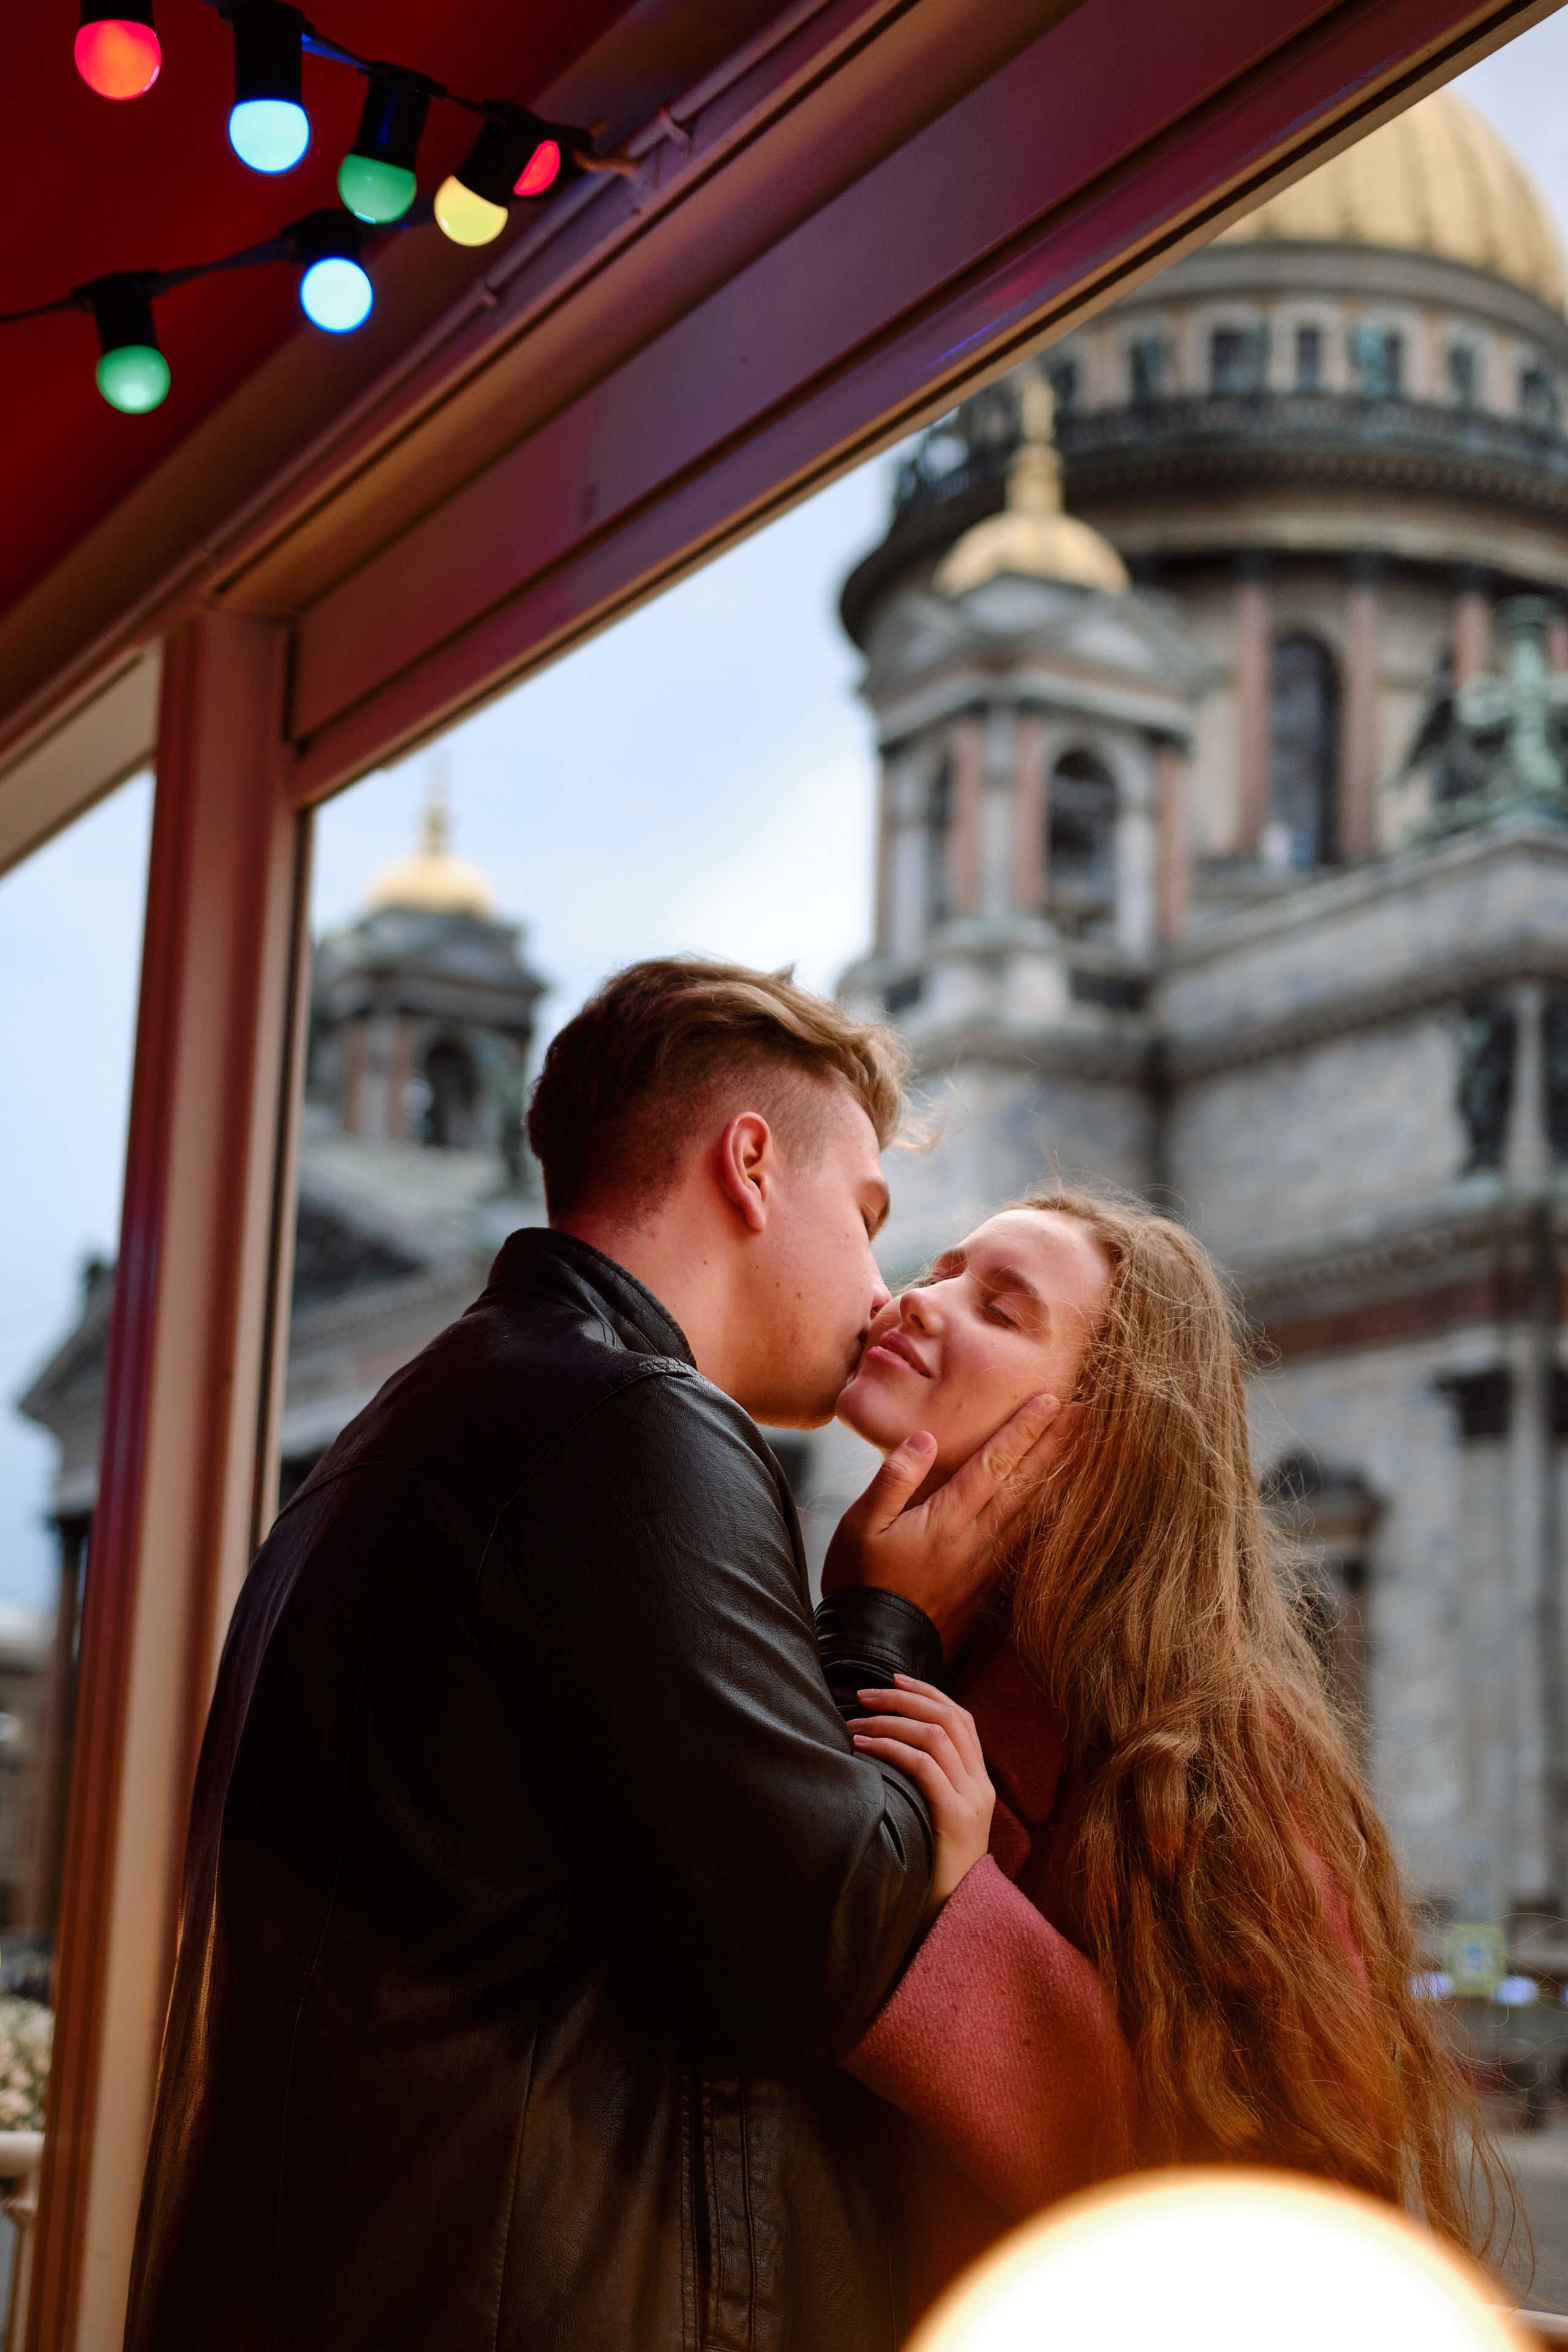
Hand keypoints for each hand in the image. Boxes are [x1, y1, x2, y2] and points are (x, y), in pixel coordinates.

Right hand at [822, 1392, 1077, 1653]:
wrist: (875, 1650)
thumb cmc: (860, 1583)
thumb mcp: (860, 1525)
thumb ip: (893, 1479)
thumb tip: (925, 1438)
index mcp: (945, 1520)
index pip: (993, 1464)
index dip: (1023, 1431)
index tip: (1049, 1402)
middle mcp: (975, 1540)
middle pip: (1024, 1484)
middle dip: (1055, 1445)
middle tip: (1085, 1414)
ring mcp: (987, 1566)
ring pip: (1033, 1513)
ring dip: (1059, 1478)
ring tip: (1085, 1451)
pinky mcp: (990, 1587)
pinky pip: (1028, 1544)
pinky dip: (1048, 1518)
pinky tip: (1060, 1506)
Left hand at [848, 1676, 994, 1917]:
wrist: (955, 1918)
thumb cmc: (933, 1870)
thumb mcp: (936, 1820)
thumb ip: (927, 1786)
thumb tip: (885, 1748)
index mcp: (980, 1782)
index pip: (961, 1718)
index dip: (928, 1691)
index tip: (893, 1677)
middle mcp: (982, 1785)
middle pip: (949, 1718)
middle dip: (904, 1697)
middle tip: (863, 1693)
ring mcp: (973, 1801)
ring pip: (936, 1736)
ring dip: (890, 1721)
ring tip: (854, 1722)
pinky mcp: (957, 1818)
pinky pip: (925, 1767)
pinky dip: (892, 1748)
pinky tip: (864, 1748)